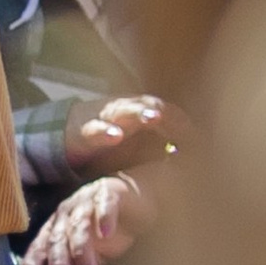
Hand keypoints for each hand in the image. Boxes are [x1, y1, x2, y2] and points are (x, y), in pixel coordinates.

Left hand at [22, 174, 152, 264]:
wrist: (132, 200)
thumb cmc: (104, 230)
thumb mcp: (87, 252)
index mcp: (57, 227)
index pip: (41, 244)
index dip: (35, 260)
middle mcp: (67, 213)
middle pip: (58, 238)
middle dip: (59, 263)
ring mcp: (86, 201)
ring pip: (79, 225)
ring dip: (81, 251)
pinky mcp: (108, 192)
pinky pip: (105, 204)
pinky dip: (105, 218)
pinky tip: (107, 233)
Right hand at [62, 89, 184, 171]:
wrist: (67, 135)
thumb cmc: (113, 142)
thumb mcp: (140, 146)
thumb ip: (164, 149)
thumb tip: (195, 159)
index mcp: (142, 113)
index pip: (168, 111)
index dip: (182, 121)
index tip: (198, 137)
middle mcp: (126, 110)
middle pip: (151, 105)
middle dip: (167, 112)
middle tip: (185, 123)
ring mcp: (105, 118)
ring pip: (124, 110)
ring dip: (139, 112)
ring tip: (154, 118)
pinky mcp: (84, 131)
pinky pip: (95, 129)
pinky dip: (105, 131)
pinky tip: (115, 135)